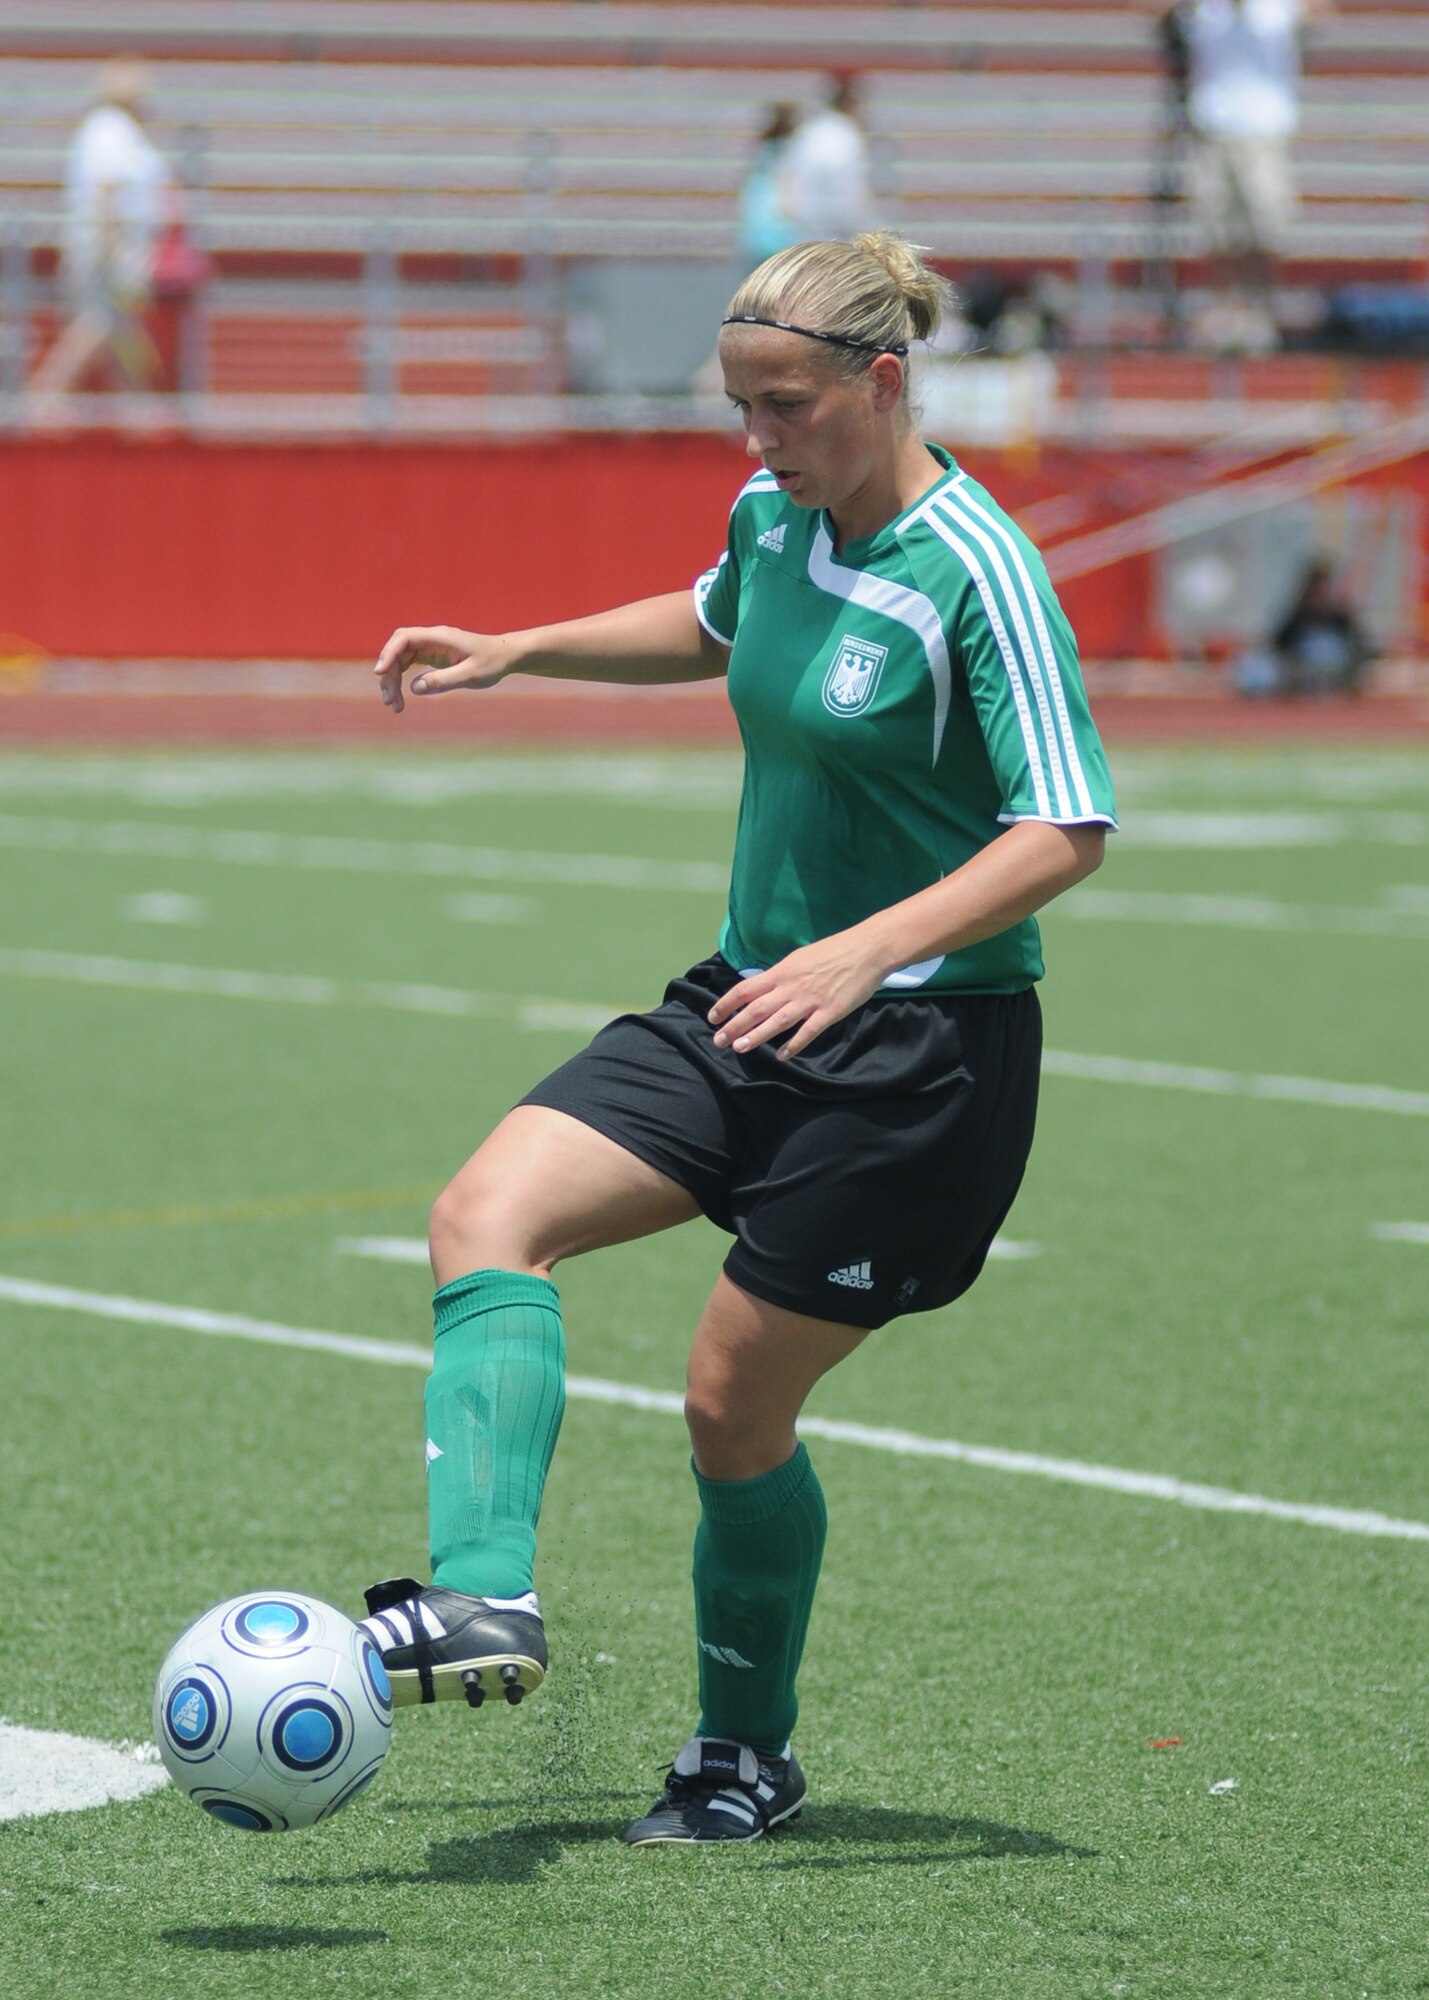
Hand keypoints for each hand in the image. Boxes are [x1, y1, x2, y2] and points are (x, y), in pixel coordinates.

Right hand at [373, 625, 513, 713]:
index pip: (404, 638)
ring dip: (393, 680)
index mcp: (440, 637)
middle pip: (397, 650)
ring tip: (395, 706)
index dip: (388, 653)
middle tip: (389, 700)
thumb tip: (414, 687)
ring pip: (400, 659)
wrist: (506, 656)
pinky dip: (402, 680)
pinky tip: (402, 697)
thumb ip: (443, 681)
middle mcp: (432, 638)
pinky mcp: (432, 656)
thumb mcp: (470, 676)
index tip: (379, 673)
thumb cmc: (492, 663)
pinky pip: (408, 665)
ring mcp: (430, 647)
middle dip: (388, 673)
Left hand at [708, 931, 888, 1060]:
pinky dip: (793, 1045)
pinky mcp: (829, 1012)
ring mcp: (810, 1000)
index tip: (713, 1017)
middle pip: (756, 1008)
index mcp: (782, 971)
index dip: (726, 1004)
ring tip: (739, 1048)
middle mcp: (791, 986)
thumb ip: (781, 975)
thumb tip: (762, 989)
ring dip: (756, 1036)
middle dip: (734, 1025)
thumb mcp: (799, 957)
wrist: (867, 949)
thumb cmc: (833, 951)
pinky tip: (781, 1056)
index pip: (745, 989)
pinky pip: (807, 1031)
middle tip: (718, 1041)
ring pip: (777, 1022)